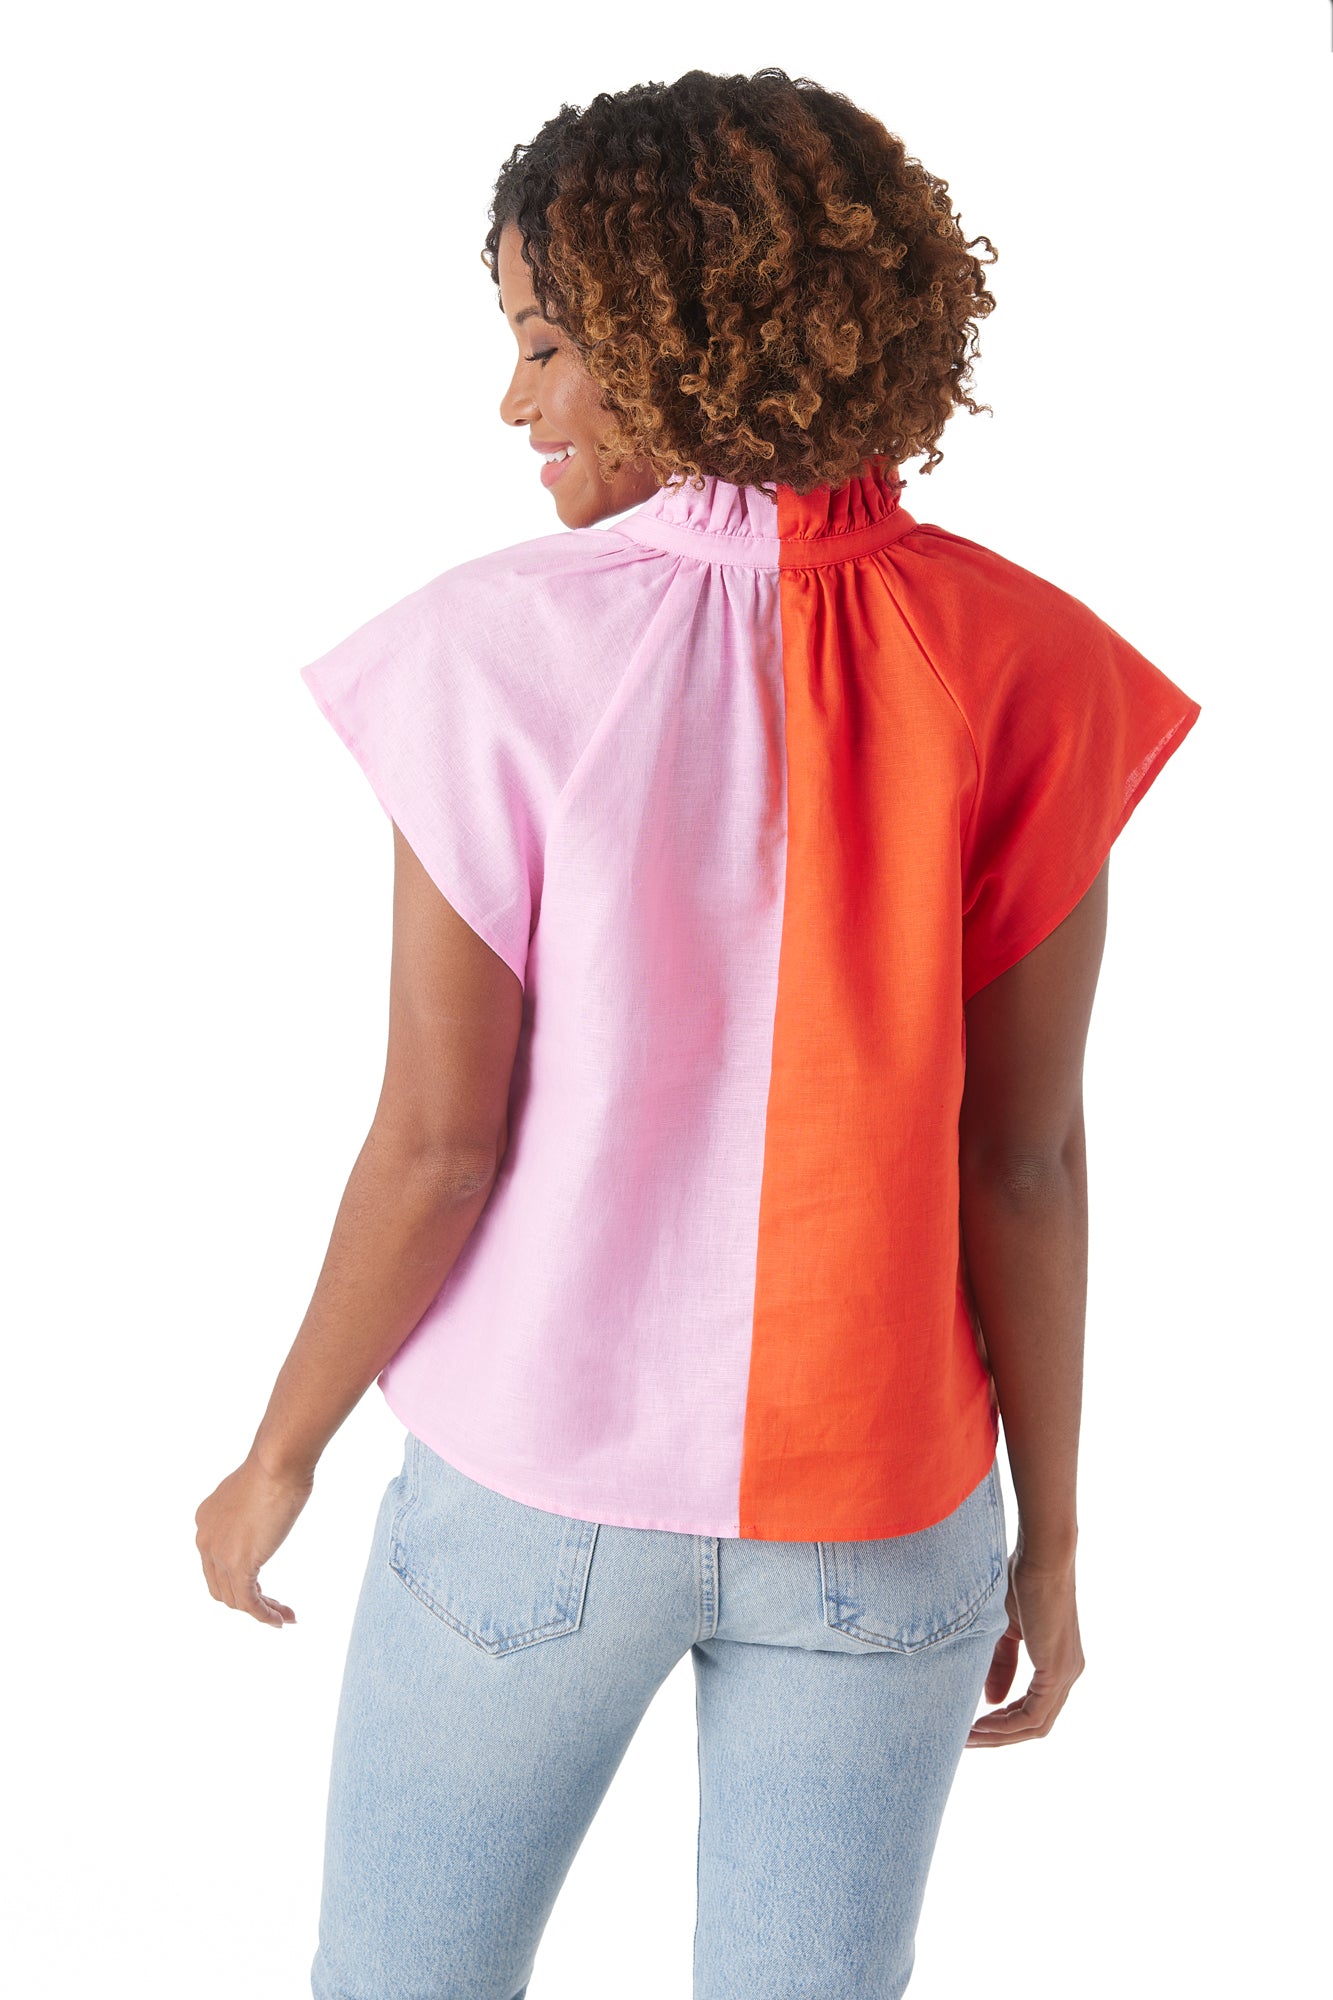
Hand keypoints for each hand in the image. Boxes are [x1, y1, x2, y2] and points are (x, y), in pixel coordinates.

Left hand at [194, 1452, 313, 1627]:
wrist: (277, 1461)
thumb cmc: (276, 1465)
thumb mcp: (254, 1491)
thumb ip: (251, 1511)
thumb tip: (263, 1518)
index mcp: (206, 1521)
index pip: (216, 1564)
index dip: (239, 1579)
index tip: (264, 1584)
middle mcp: (205, 1540)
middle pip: (222, 1586)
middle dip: (248, 1600)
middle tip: (275, 1606)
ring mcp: (219, 1554)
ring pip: (236, 1599)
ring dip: (261, 1612)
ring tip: (285, 1616)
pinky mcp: (239, 1565)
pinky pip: (250, 1602)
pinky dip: (265, 1615)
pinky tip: (282, 1620)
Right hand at [966, 1550, 1084, 1745]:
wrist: (1041, 1557)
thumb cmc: (1021, 1580)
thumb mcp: (1004, 1629)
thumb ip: (1001, 1664)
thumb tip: (992, 1701)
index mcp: (1057, 1663)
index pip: (1032, 1708)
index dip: (1002, 1722)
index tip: (973, 1726)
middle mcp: (1068, 1673)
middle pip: (1035, 1724)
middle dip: (999, 1736)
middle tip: (967, 1740)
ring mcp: (1066, 1674)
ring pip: (1035, 1725)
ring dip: (1000, 1736)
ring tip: (968, 1738)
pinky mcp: (1058, 1671)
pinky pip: (1033, 1715)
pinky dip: (1006, 1725)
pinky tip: (981, 1725)